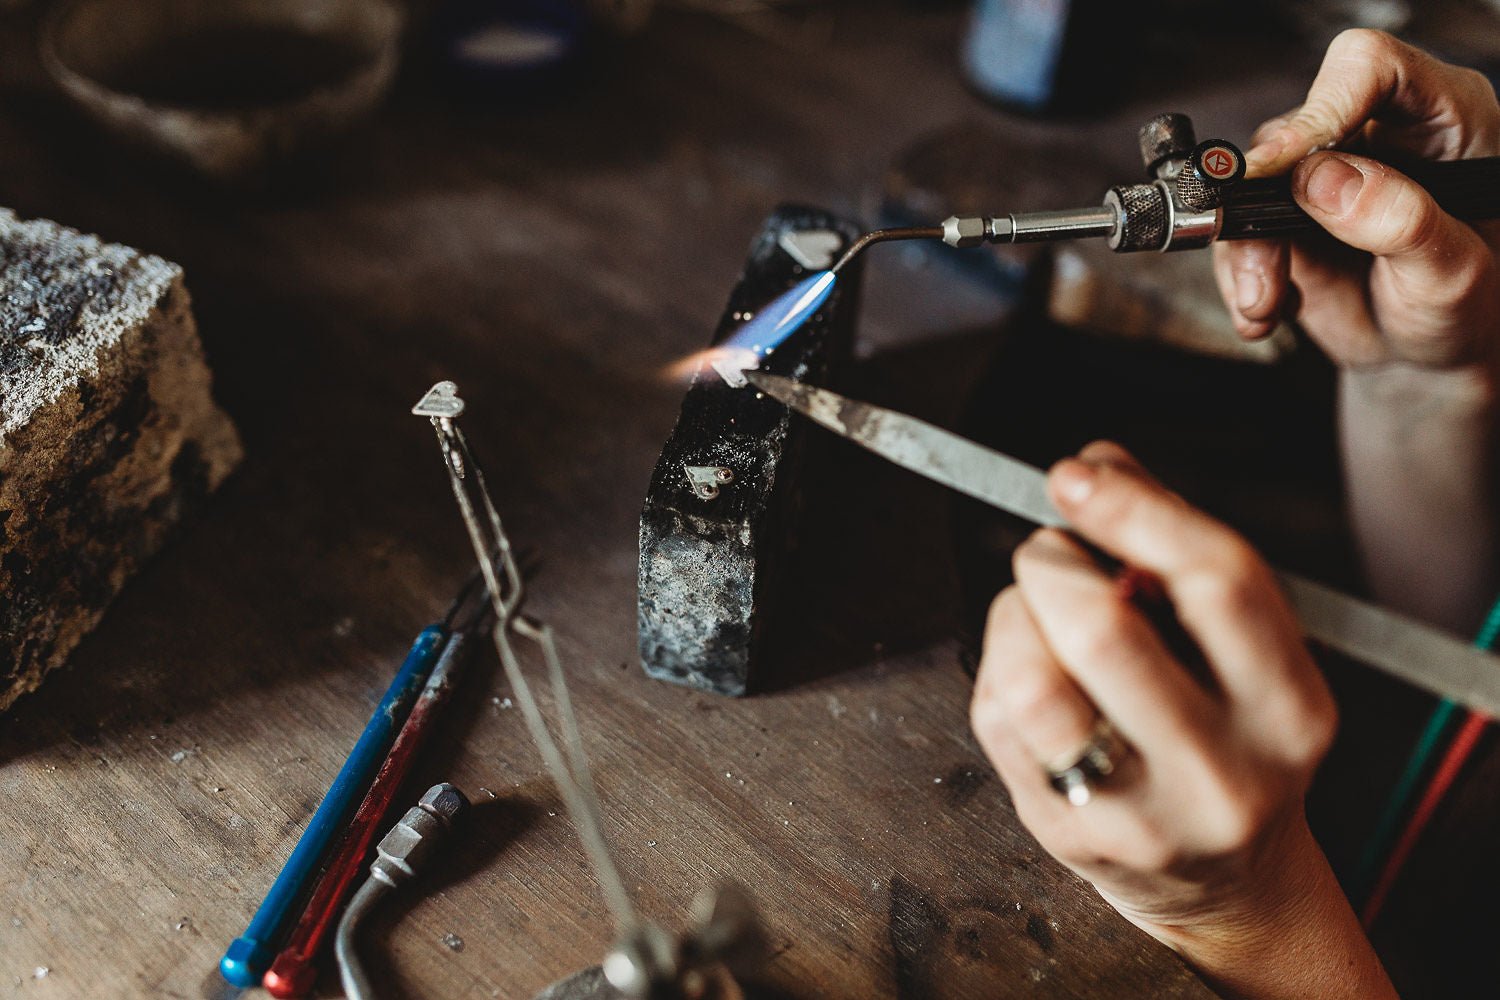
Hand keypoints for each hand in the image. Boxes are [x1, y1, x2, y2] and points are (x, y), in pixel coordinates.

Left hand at [970, 443, 1393, 998]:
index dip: (1136, 509)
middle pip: (1102, 630)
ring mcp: (1138, 814)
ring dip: (1014, 615)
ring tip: (1037, 613)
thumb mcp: (1245, 650)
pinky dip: (997, 665)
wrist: (1229, 882)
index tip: (1079, 473)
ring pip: (1031, 679)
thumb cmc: (1231, 738)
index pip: (1217, 582)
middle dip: (1055, 562)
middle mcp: (1222, 771)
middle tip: (1055, 554)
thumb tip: (1101, 463)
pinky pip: (995, 716)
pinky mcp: (1064, 833)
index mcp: (1289, 709)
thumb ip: (1178, 546)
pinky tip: (1034, 670)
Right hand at [1213, 29, 1499, 370]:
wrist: (1430, 357)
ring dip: (1247, 253)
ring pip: (1250, 184)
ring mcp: (1325, 176)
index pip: (1370, 69)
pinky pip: (1236, 229)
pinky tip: (1265, 310)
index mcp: (1441, 119)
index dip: (1323, 107)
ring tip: (1266, 303)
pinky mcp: (1286, 216)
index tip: (1284, 166)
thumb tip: (1323, 179)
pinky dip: (1239, 277)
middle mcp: (1376, 135)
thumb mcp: (1451, 274)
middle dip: (1263, 200)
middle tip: (1262, 256)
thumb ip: (1400, 221)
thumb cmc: (1464, 308)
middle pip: (1292, 130)